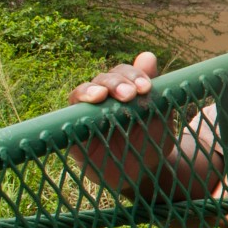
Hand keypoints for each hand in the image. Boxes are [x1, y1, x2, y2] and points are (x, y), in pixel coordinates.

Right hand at [69, 52, 170, 190]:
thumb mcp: (160, 116)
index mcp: (124, 90)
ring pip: (82, 92)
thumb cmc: (152, 140)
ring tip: (102, 95)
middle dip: (116, 82)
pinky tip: (83, 110)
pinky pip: (67, 119)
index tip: (146, 88)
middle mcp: (103, 98)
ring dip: (92, 90)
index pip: (124, 72)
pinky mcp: (74, 133)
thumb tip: (147, 55)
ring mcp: (87, 114)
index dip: (134, 74)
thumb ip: (155, 89)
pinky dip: (75, 112)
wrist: (145, 172)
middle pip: (103, 79)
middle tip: (130, 95)